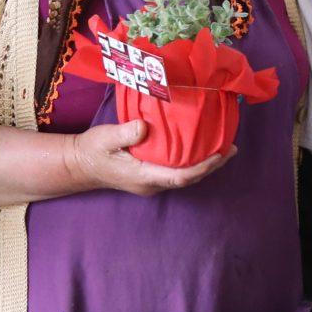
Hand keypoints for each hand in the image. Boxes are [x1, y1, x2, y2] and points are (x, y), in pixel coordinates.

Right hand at [63, 120, 233, 195]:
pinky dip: (193, 163)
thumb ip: (125, 133)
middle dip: (212, 166)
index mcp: (144, 177)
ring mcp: (151, 183)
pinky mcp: (150, 177)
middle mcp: (151, 184)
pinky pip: (177, 172)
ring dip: (205, 165)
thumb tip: (144, 127)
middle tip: (232, 148)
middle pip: (189, 179)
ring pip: (185, 177)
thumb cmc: (92, 151)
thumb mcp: (105, 138)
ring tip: (224, 148)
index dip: (203, 167)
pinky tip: (201, 150)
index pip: (181, 176)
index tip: (220, 154)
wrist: (79, 164)